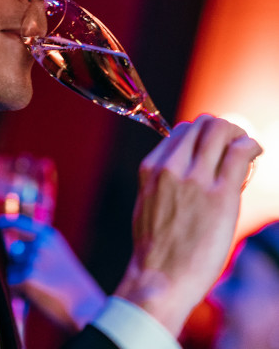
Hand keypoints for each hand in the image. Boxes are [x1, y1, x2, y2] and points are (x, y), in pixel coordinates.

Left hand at [0, 215, 106, 332]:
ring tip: (41, 288)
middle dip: (18, 266)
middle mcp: (39, 243)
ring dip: (19, 280)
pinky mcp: (27, 277)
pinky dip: (19, 293)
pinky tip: (37, 296)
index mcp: (49, 235)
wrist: (85, 304)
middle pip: (13, 253)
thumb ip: (38, 248)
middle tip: (41, 280)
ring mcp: (33, 259)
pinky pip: (11, 285)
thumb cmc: (71, 284)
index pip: (19, 222)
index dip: (5, 222)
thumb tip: (12, 250)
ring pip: (11, 270)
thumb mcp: (58, 255)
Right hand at [115, 114, 261, 335]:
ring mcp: (195, 179)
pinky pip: (239, 152)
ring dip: (237, 133)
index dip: (202, 135)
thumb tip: (187, 167)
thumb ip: (165, 179)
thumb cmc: (157, 247)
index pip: (182, 131)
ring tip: (246, 147)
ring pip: (221, 130)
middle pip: (202, 124)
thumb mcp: (149, 202)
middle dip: (222, 128)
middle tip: (234, 142)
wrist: (160, 279)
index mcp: (152, 167)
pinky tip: (255, 152)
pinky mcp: (219, 194)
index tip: (215, 146)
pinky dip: (251, 145)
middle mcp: (171, 166)